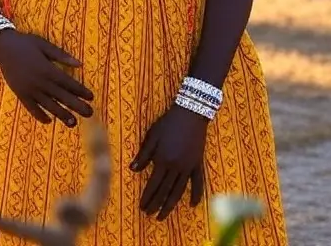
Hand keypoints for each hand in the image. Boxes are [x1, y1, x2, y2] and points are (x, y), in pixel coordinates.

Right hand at [0, 29, 93, 127]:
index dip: (80, 91)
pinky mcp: (20, 94)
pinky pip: (31, 108)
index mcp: (47, 69)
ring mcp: (29, 89)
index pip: (68, 83)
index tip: (91, 97)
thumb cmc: (26, 43)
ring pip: (48, 105)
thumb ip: (62, 56)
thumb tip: (80, 64)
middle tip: (89, 113)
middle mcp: (39, 81)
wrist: (2, 47)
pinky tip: (48, 120)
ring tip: (73, 122)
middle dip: (76, 105)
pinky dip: (39, 115)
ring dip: (61, 114)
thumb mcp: (45, 45)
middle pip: (61, 96)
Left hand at [131, 104, 208, 220]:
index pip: (153, 184)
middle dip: (156, 204)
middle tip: (148, 215)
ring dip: (170, 205)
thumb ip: (144, 154)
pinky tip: (192, 205)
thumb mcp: (152, 136)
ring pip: (179, 191)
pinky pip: (198, 182)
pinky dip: (196, 194)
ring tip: (163, 216)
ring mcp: (188, 166)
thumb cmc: (168, 123)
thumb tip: (132, 170)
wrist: (191, 113)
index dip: (147, 197)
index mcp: (163, 160)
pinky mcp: (198, 163)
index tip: (141, 207)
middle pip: (165, 191)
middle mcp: (176, 167)